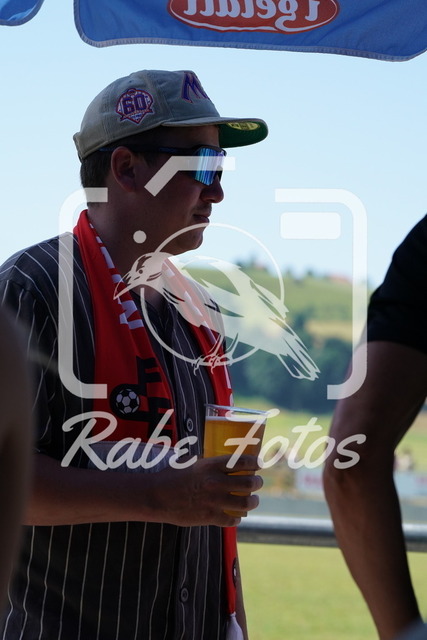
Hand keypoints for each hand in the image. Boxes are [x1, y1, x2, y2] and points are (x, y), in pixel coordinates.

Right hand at [148, 454, 262, 526]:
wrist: (156, 496)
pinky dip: (237, 518)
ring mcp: (213, 501)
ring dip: (252, 501)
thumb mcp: (189, 462)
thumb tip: (219, 463)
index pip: (241, 462)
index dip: (254, 463)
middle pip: (248, 483)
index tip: (258, 464)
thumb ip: (206, 463)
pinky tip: (237, 517)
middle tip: (257, 483)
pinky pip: (231, 520)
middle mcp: (215, 482)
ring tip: (252, 500)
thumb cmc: (170, 476)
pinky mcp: (209, 517)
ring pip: (244, 502)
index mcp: (211, 465)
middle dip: (257, 483)